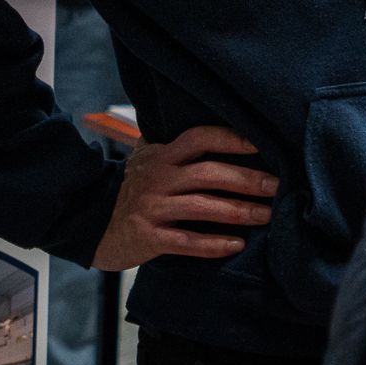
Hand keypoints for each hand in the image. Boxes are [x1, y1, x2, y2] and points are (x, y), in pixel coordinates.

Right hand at [92, 125, 277, 270]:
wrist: (88, 221)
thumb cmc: (131, 188)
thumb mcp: (147, 158)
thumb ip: (175, 144)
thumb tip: (211, 120)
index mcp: (163, 155)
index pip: (200, 138)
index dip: (231, 138)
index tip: (261, 144)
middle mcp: (159, 178)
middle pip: (209, 173)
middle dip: (247, 180)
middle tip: (277, 186)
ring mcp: (152, 208)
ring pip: (202, 207)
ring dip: (238, 211)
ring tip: (266, 215)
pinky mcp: (148, 237)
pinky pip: (185, 241)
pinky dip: (213, 244)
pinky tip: (237, 244)